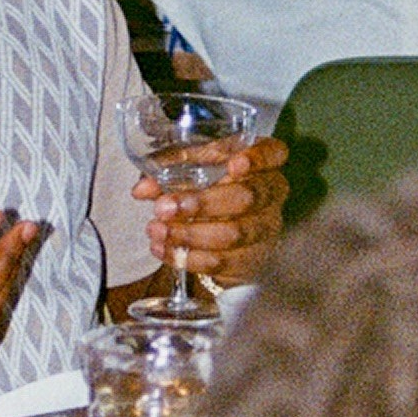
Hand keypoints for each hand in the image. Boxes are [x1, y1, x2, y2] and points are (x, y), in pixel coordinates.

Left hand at [133, 132, 287, 286]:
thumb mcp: (193, 168)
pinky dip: (187, 257)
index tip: (234, 164)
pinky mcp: (250, 261)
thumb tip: (142, 189)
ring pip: (234, 234)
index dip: (259, 159)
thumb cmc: (210, 186)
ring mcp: (264, 230)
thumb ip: (169, 169)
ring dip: (189, 234)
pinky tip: (162, 249)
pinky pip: (221, 262)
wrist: (220, 230)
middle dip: (203, 203)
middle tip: (165, 206)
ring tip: (156, 230)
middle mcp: (271, 195)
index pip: (275, 154)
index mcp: (263, 162)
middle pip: (248, 197)